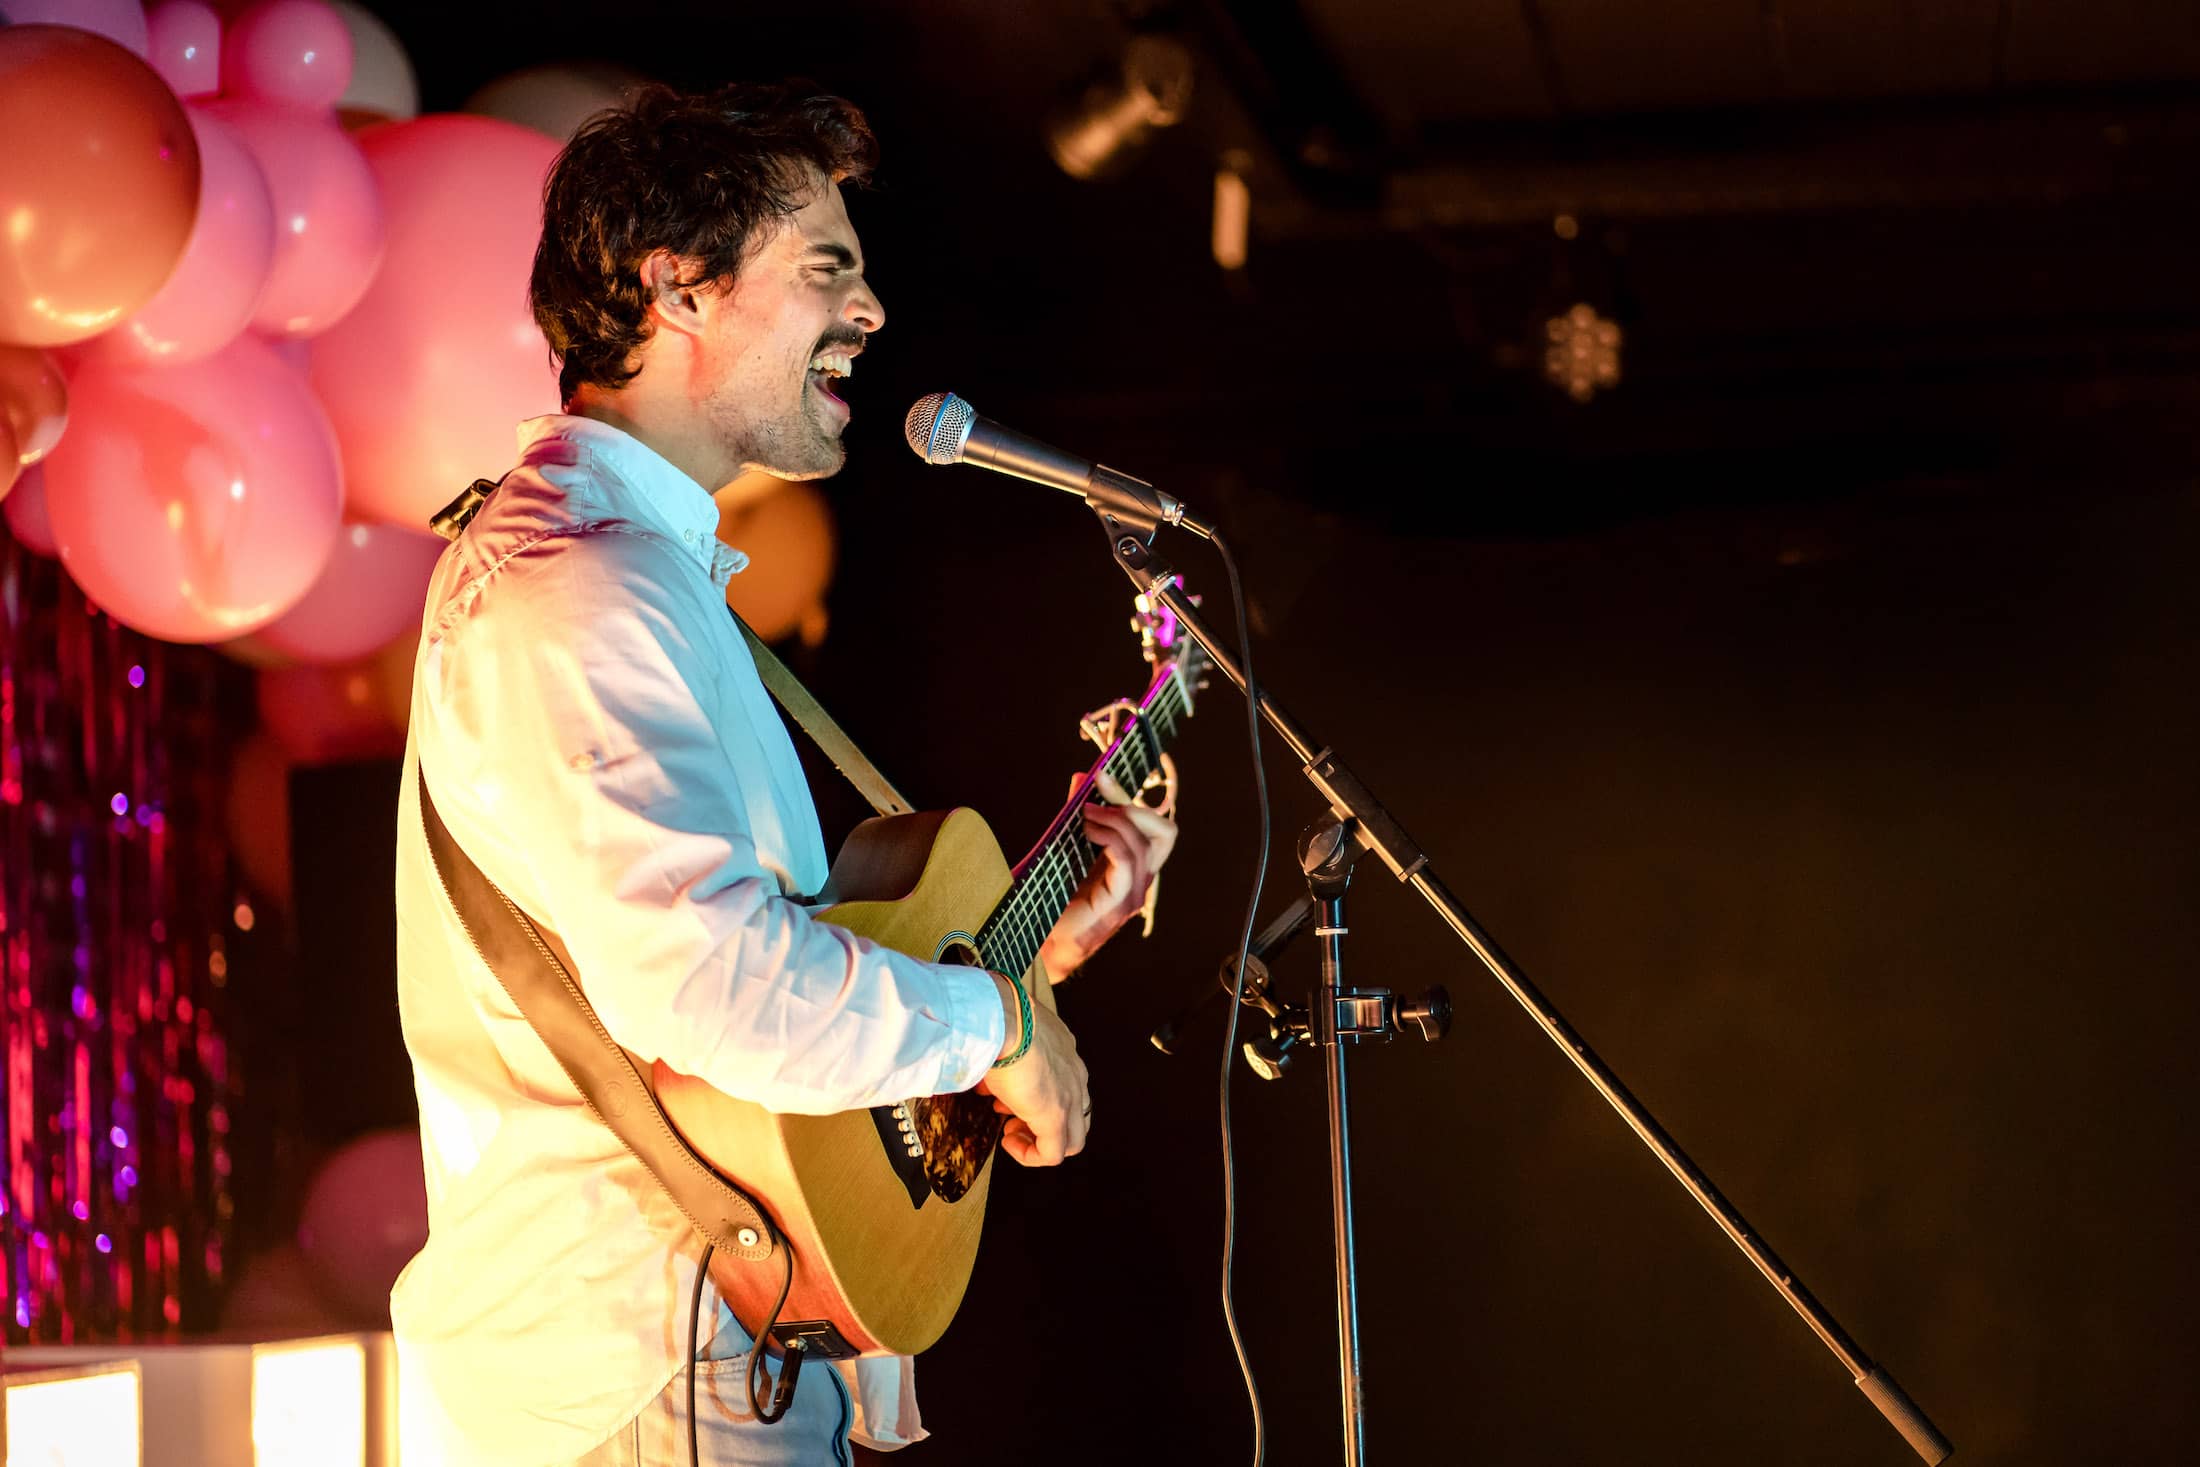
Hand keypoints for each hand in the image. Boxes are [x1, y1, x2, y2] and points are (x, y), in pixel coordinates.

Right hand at [975, 972, 1089, 1165]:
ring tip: (1008, 1130)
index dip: (1036, 1097)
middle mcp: (1075, 1073)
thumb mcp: (1005, 1037)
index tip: (1007, 1098)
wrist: (1000, 1019)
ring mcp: (1070, 1096)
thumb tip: (986, 1072)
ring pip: (1072, 1138)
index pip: (1065, 1085)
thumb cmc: (997, 1019)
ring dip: (1039, 1140)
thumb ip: (1004, 1055)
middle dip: (1042, 1122)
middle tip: (1011, 1118)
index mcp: (1064, 1050)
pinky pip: (1052, 1154)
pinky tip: (1008, 1142)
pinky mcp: (1055, 1116)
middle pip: (1076, 1114)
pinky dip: (1030, 1155)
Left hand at [1041, 772, 1177, 978]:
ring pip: (1145, 841)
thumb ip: (1079, 816)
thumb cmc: (1053, 902)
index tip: (1102, 775)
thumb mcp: (1069, 847)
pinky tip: (1087, 832)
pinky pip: (1127, 859)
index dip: (1132, 797)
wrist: (1040, 945)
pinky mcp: (1119, 903)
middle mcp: (1142, 880)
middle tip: (1100, 793)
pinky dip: (1109, 837)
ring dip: (1115, 818)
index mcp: (1135, 868)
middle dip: (1132, 803)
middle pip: (1165, 830)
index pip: (1157, 827)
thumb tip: (1082, 779)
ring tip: (1086, 815)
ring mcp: (1134, 893)